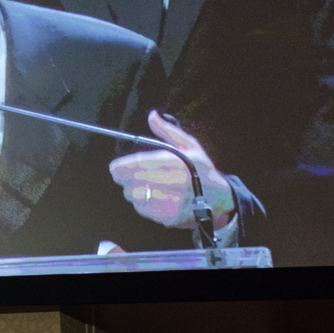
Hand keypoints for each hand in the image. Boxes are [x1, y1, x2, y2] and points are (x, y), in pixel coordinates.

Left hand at [108, 111, 236, 230]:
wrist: (219, 197)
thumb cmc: (201, 169)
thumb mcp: (189, 146)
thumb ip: (167, 131)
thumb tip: (151, 116)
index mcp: (177, 162)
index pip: (141, 164)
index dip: (123, 166)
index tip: (114, 167)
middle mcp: (174, 183)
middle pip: (135, 181)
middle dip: (124, 179)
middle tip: (121, 176)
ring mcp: (171, 202)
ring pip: (136, 196)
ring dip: (131, 190)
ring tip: (139, 186)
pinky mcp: (169, 216)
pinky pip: (143, 209)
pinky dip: (140, 203)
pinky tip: (148, 197)